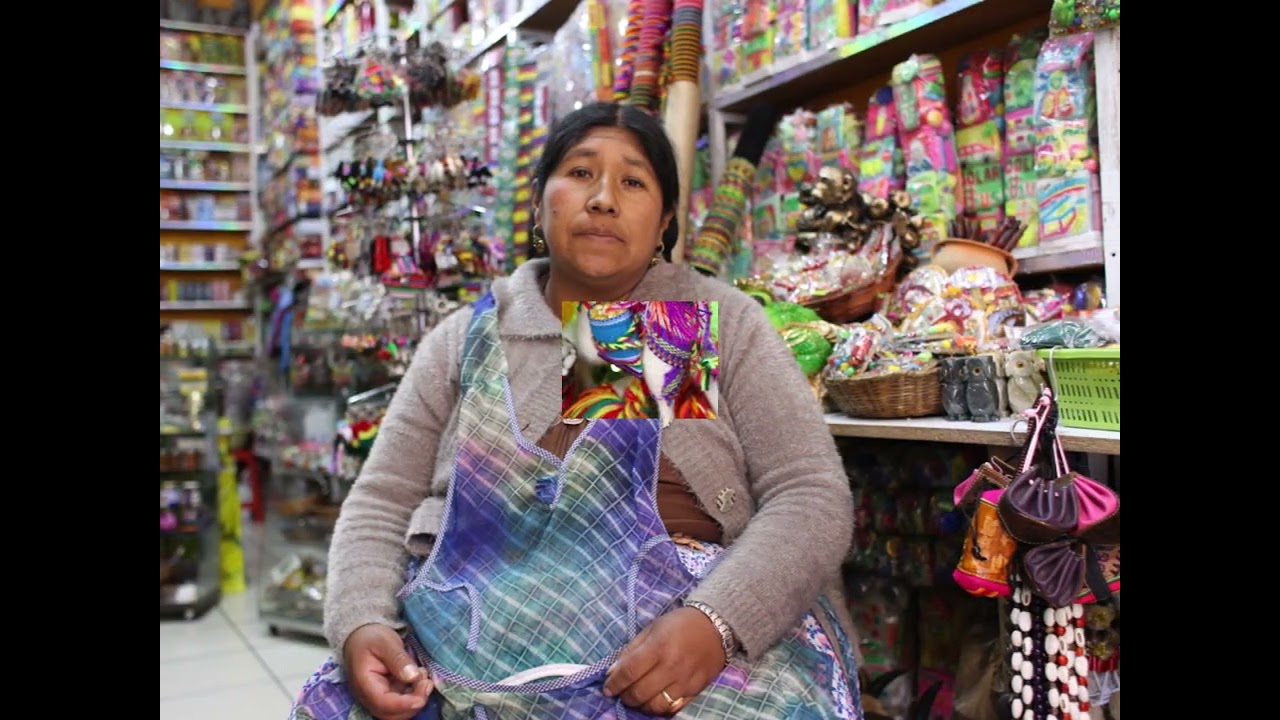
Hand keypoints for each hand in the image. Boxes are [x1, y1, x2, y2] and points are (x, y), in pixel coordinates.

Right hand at [343, 623, 433, 719]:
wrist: (361, 636)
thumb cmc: (371, 637)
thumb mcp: (385, 642)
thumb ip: (398, 659)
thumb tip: (412, 677)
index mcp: (365, 683)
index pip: (384, 703)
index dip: (406, 703)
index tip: (424, 688)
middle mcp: (369, 696)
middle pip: (392, 714)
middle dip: (414, 702)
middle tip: (426, 681)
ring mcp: (378, 697)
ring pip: (398, 712)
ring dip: (416, 699)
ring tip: (424, 677)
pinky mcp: (387, 695)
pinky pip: (402, 704)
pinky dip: (414, 695)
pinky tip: (420, 679)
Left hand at [603, 607, 726, 715]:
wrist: (715, 626)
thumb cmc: (679, 624)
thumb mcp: (652, 628)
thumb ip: (631, 650)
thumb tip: (613, 672)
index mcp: (658, 647)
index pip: (629, 672)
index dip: (614, 683)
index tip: (608, 688)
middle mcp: (671, 666)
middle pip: (640, 692)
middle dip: (625, 696)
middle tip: (622, 693)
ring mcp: (685, 681)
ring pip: (656, 706)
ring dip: (641, 706)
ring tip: (638, 698)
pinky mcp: (696, 690)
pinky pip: (674, 708)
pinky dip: (660, 708)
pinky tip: (655, 700)